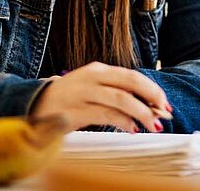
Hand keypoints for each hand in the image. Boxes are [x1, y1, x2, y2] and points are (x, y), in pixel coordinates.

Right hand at [30, 61, 169, 132]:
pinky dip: (123, 122)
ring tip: (153, 124)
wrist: (35, 105)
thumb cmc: (70, 99)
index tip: (164, 103)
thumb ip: (116, 93)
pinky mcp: (75, 111)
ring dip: (141, 112)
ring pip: (121, 99)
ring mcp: (83, 94)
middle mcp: (92, 78)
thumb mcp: (93, 88)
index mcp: (98, 70)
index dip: (152, 88)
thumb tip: (147, 105)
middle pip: (130, 83)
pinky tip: (132, 129)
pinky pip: (106, 115)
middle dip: (151, 97)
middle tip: (164, 112)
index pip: (131, 75)